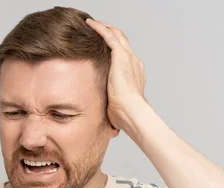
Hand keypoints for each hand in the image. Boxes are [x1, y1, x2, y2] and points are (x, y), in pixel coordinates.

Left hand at [86, 18, 146, 134]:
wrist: (132, 113)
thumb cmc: (125, 116)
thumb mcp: (116, 108)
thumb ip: (112, 108)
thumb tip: (109, 126)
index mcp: (134, 74)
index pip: (123, 57)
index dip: (113, 50)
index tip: (102, 48)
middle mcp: (133, 63)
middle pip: (121, 42)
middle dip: (109, 34)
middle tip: (96, 30)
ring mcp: (128, 58)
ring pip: (116, 35)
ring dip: (104, 28)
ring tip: (91, 24)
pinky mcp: (121, 56)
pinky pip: (109, 35)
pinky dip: (99, 28)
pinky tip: (89, 24)